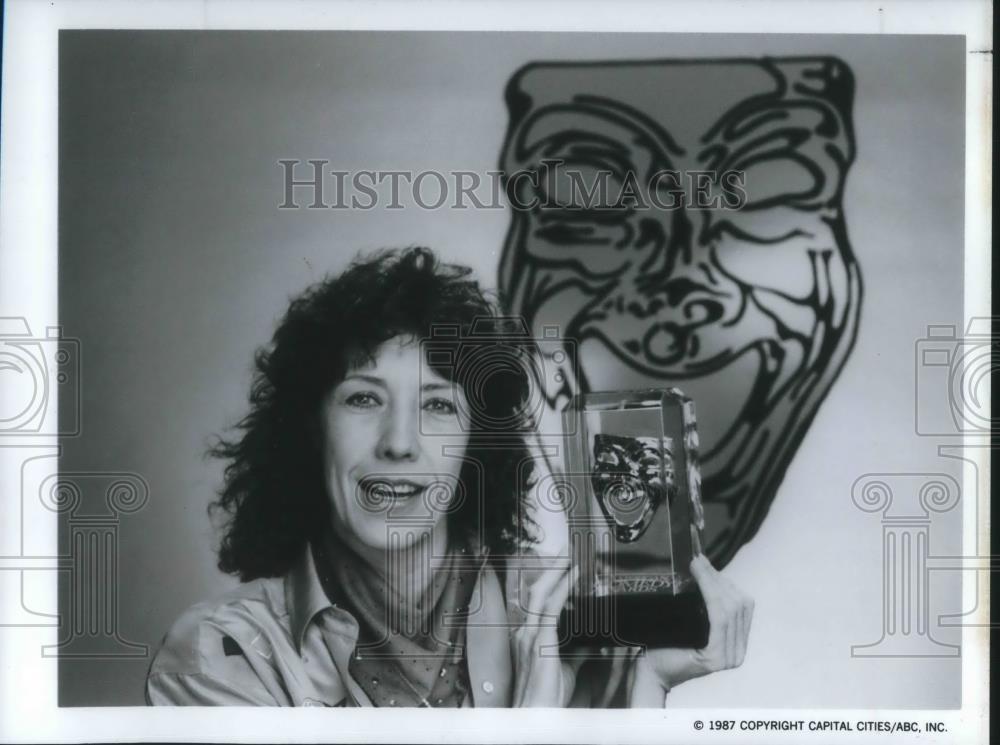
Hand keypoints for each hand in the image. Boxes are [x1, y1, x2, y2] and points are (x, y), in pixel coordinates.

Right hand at [510, 564, 576, 706]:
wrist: (536, 715)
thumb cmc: (547, 699)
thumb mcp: (567, 670)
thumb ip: (578, 652)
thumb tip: (593, 642)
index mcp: (529, 638)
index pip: (539, 602)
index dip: (552, 583)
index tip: (566, 568)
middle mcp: (526, 633)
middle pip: (537, 591)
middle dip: (552, 570)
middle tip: (566, 552)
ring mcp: (529, 636)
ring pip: (542, 593)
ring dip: (557, 572)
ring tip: (571, 556)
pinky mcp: (538, 641)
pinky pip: (550, 606)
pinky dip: (562, 587)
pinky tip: (574, 575)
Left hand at [642, 554, 753, 691]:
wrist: (650, 670)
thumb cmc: (667, 644)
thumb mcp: (691, 620)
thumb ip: (705, 603)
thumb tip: (704, 565)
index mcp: (736, 643)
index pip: (742, 605)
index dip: (725, 581)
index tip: (705, 564)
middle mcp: (738, 653)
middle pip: (738, 604)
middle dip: (717, 579)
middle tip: (697, 561)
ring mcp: (729, 658)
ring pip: (729, 608)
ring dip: (712, 582)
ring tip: (696, 566)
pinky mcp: (716, 658)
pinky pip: (719, 619)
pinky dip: (711, 594)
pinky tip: (700, 580)